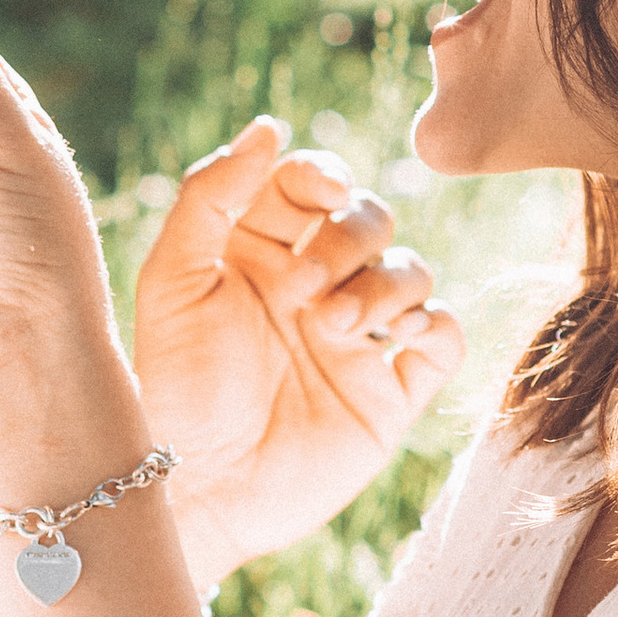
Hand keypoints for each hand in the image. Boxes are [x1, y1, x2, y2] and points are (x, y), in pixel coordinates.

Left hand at [134, 119, 462, 578]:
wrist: (201, 489)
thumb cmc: (174, 387)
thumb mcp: (172, 281)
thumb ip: (209, 196)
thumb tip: (270, 127)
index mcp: (257, 252)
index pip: (309, 182)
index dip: (322, 176)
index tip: (316, 195)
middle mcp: (312, 288)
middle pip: (369, 218)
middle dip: (349, 238)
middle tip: (305, 290)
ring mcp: (357, 340)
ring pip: (412, 271)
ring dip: (384, 286)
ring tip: (334, 328)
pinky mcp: (390, 393)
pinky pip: (445, 338)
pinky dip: (437, 326)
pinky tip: (400, 340)